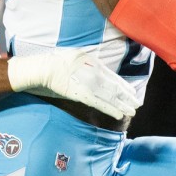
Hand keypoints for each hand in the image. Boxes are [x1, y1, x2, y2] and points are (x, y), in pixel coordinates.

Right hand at [6, 48, 140, 119]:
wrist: (38, 69)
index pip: (111, 75)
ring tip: (132, 111)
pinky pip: (98, 102)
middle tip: (136, 103)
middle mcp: (91, 70)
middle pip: (113, 85)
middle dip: (126, 95)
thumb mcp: (70, 60)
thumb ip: (83, 67)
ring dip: (121, 104)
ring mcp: (86, 82)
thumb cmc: (50, 65)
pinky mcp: (79, 93)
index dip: (122, 85)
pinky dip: (109, 109)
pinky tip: (119, 115)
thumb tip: (91, 73)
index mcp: (90, 61)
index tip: (131, 92)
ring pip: (109, 95)